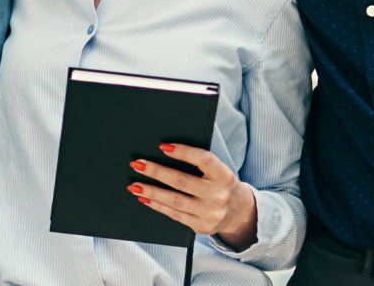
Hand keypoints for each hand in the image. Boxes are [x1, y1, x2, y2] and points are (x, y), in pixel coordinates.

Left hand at [130, 143, 258, 249]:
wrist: (239, 211)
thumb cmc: (221, 184)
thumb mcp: (219, 170)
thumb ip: (199, 163)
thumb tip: (165, 151)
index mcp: (224, 176)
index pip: (203, 160)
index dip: (183, 152)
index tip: (163, 146)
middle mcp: (219, 195)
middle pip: (182, 182)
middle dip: (156, 172)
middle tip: (137, 164)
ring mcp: (210, 214)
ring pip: (175, 201)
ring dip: (151, 191)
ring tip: (134, 184)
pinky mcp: (202, 227)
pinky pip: (175, 215)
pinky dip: (157, 205)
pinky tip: (145, 197)